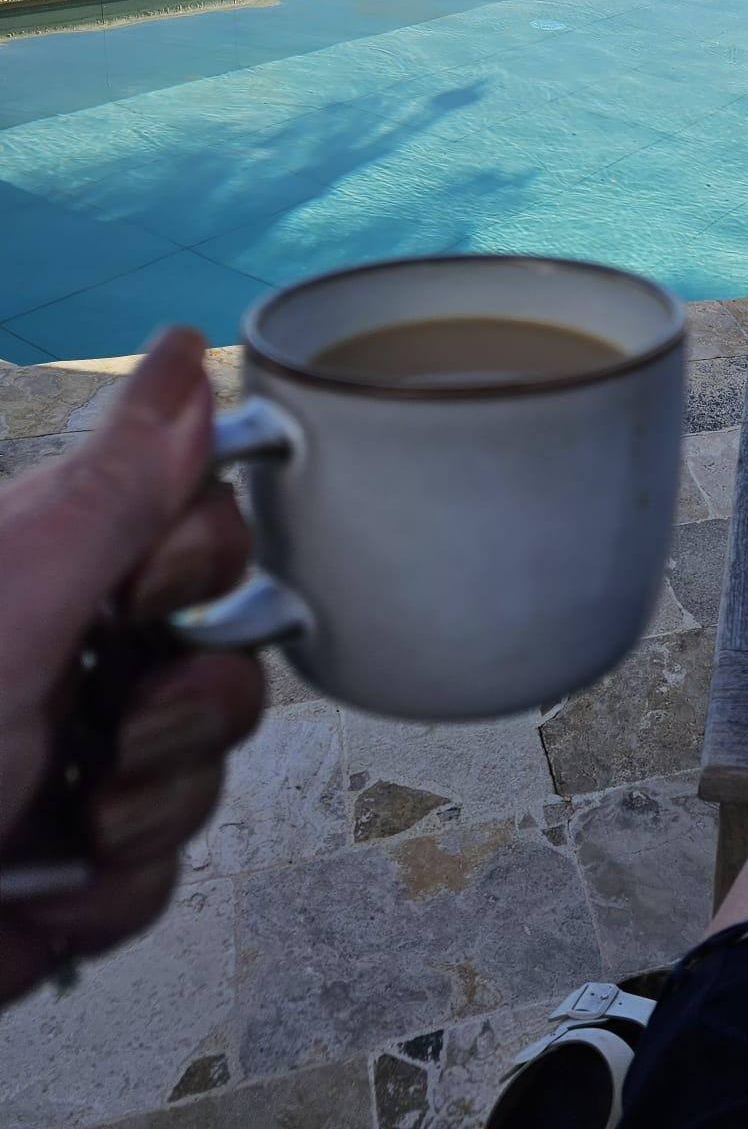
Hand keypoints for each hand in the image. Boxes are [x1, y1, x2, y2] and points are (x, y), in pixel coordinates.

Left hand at [0, 328, 264, 1004]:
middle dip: (188, 711)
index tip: (143, 597)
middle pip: (227, 652)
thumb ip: (116, 486)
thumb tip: (185, 353)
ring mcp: (66, 765)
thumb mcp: (9, 600)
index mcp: (46, 569)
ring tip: (65, 825)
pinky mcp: (66, 869)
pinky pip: (159, 872)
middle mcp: (63, 656)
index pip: (199, 527)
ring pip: (205, 767)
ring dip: (148, 812)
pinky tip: (41, 887)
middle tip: (113, 729)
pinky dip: (106, 895)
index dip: (199, 567)